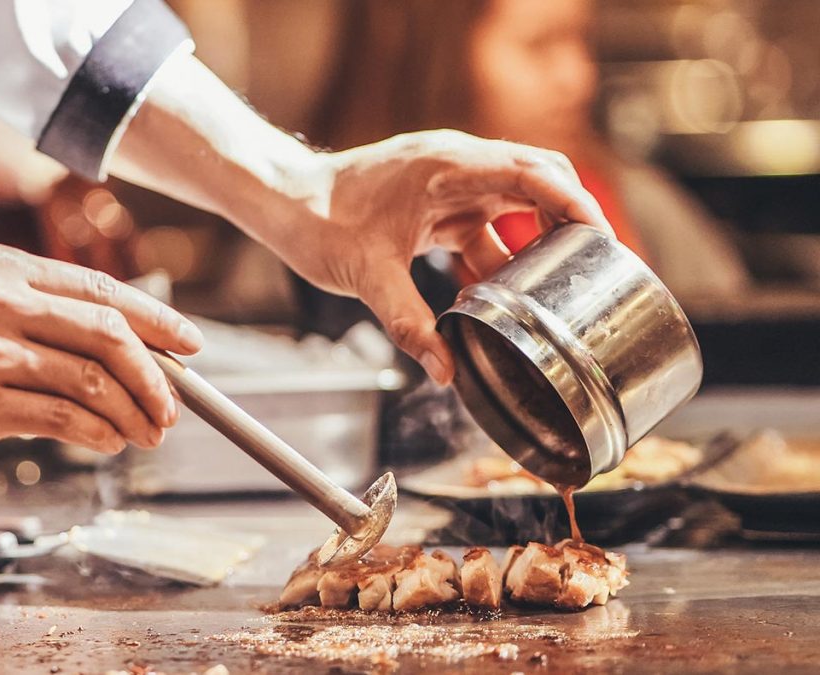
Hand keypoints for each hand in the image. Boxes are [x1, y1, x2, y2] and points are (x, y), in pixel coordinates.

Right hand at [0, 245, 201, 458]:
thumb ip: (37, 302)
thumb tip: (119, 339)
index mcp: (6, 266)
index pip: (103, 289)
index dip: (158, 319)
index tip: (192, 345)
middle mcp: (1, 303)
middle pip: (110, 333)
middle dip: (157, 374)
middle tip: (176, 405)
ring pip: (92, 381)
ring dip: (135, 412)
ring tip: (150, 431)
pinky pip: (61, 418)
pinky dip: (98, 433)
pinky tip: (110, 443)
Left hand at [280, 131, 611, 383]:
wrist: (283, 201)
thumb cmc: (318, 223)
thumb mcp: (366, 277)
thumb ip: (409, 324)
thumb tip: (445, 371)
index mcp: (447, 167)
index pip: (533, 171)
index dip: (576, 201)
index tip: (603, 239)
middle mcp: (455, 166)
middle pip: (535, 180)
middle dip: (568, 219)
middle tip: (594, 264)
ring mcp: (446, 183)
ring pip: (511, 205)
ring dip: (534, 240)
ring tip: (557, 286)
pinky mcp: (435, 203)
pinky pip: (482, 225)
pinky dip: (497, 255)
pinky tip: (501, 293)